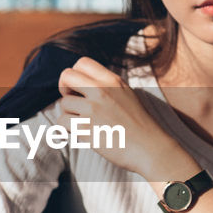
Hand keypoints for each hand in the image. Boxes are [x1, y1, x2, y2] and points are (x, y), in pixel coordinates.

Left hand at [56, 56, 191, 179]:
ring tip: (85, 124)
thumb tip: (81, 86)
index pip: (82, 63)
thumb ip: (107, 87)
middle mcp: (101, 90)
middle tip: (72, 102)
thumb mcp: (127, 95)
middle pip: (66, 76)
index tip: (79, 89)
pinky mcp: (86, 128)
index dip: (75, 75)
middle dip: (64, 88)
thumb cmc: (139, 126)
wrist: (150, 149)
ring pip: (64, 103)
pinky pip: (62, 122)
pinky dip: (68, 129)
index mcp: (112, 81)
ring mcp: (93, 109)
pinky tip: (81, 134)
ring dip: (69, 114)